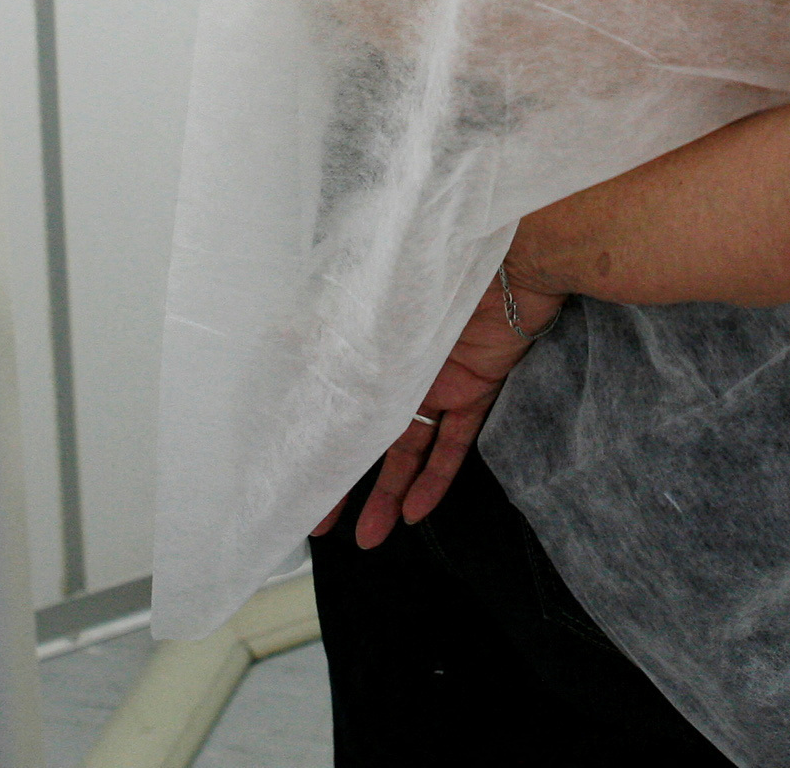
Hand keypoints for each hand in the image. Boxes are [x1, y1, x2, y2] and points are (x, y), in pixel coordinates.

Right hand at [316, 261, 566, 548]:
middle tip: (320, 526)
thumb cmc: (431, 267)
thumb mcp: (370, 300)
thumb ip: (325, 328)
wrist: (511, 251)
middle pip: (366, 437)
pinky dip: (435, 480)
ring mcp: (437, 381)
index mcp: (367, 343)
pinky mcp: (475, 390)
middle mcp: (398, 366)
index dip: (312, 443)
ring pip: (407, 451)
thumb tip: (279, 335)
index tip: (289, 479)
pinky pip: (454, 446)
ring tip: (369, 538)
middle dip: (343, 483)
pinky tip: (415, 513)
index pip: (332, 405)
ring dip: (387, 494)